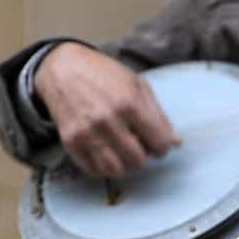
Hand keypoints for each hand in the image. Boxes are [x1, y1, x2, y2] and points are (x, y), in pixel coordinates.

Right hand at [34, 42, 179, 176]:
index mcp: (129, 103)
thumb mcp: (138, 85)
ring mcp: (86, 132)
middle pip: (138, 160)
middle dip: (144, 156)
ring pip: (116, 170)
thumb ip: (158, 116)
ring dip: (124, 165)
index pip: (159, 142)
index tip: (159, 143)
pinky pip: (93, 170)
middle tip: (140, 145)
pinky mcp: (70, 141)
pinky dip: (105, 168)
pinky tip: (108, 153)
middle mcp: (107, 120)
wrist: (62, 68)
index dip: (163, 146)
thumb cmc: (105, 74)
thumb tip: (176, 142)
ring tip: (124, 151)